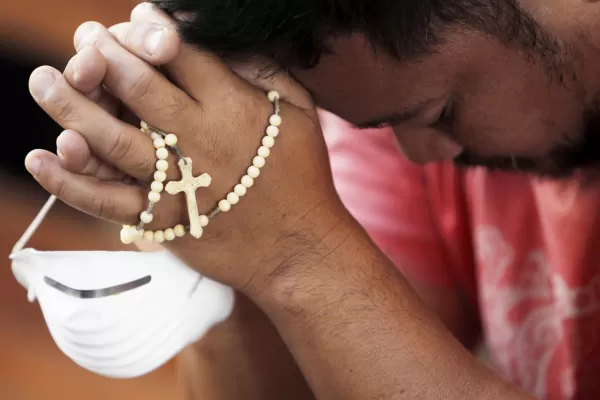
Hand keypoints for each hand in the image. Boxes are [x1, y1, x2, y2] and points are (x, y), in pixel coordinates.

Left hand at [26, 4, 348, 294]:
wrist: (299, 249)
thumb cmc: (302, 178)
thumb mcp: (300, 113)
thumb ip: (266, 71)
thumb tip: (225, 40)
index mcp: (233, 108)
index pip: (181, 55)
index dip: (152, 29)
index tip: (137, 18)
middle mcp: (199, 139)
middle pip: (138, 86)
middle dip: (104, 55)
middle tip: (84, 39)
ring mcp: (175, 183)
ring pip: (111, 138)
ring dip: (71, 106)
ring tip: (43, 80)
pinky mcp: (161, 220)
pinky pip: (106, 200)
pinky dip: (69, 181)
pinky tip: (40, 159)